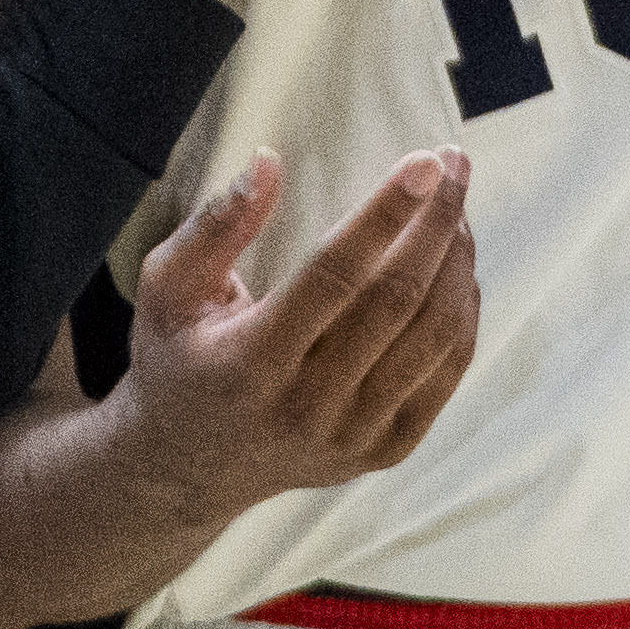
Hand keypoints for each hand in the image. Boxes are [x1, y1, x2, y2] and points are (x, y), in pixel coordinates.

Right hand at [108, 148, 477, 518]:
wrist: (189, 468)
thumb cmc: (176, 360)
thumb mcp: (167, 288)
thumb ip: (214, 226)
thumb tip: (269, 161)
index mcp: (250, 362)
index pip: (334, 275)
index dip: (384, 214)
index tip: (422, 161)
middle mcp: (308, 406)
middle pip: (397, 302)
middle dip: (436, 223)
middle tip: (454, 162)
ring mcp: (354, 435)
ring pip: (435, 336)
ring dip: (457, 262)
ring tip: (456, 206)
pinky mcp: (386, 449)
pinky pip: (446, 372)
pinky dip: (462, 312)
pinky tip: (457, 266)